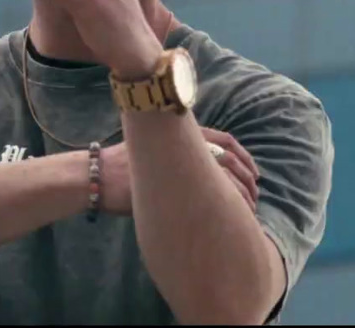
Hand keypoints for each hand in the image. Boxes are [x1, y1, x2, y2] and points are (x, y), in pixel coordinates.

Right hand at [95, 128, 259, 216]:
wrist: (98, 176)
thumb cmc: (122, 165)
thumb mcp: (152, 146)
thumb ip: (175, 149)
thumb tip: (200, 166)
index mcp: (183, 134)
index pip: (226, 140)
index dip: (245, 156)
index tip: (255, 174)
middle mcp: (186, 146)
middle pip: (231, 159)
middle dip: (249, 178)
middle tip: (256, 195)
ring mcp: (181, 166)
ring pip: (226, 178)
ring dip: (243, 195)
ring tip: (249, 210)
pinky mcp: (176, 186)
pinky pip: (212, 196)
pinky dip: (228, 207)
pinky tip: (232, 220)